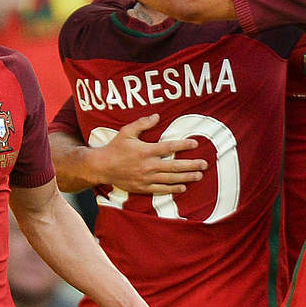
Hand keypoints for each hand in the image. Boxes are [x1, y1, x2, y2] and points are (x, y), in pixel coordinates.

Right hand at [91, 114, 205, 194]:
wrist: (101, 167)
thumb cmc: (114, 148)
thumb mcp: (126, 132)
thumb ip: (142, 124)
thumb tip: (157, 116)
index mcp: (146, 151)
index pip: (169, 147)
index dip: (183, 145)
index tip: (195, 144)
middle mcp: (148, 166)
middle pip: (174, 166)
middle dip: (191, 165)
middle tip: (204, 164)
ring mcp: (146, 178)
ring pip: (170, 179)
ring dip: (186, 177)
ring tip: (199, 175)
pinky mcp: (142, 188)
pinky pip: (161, 190)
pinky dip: (172, 189)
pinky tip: (183, 187)